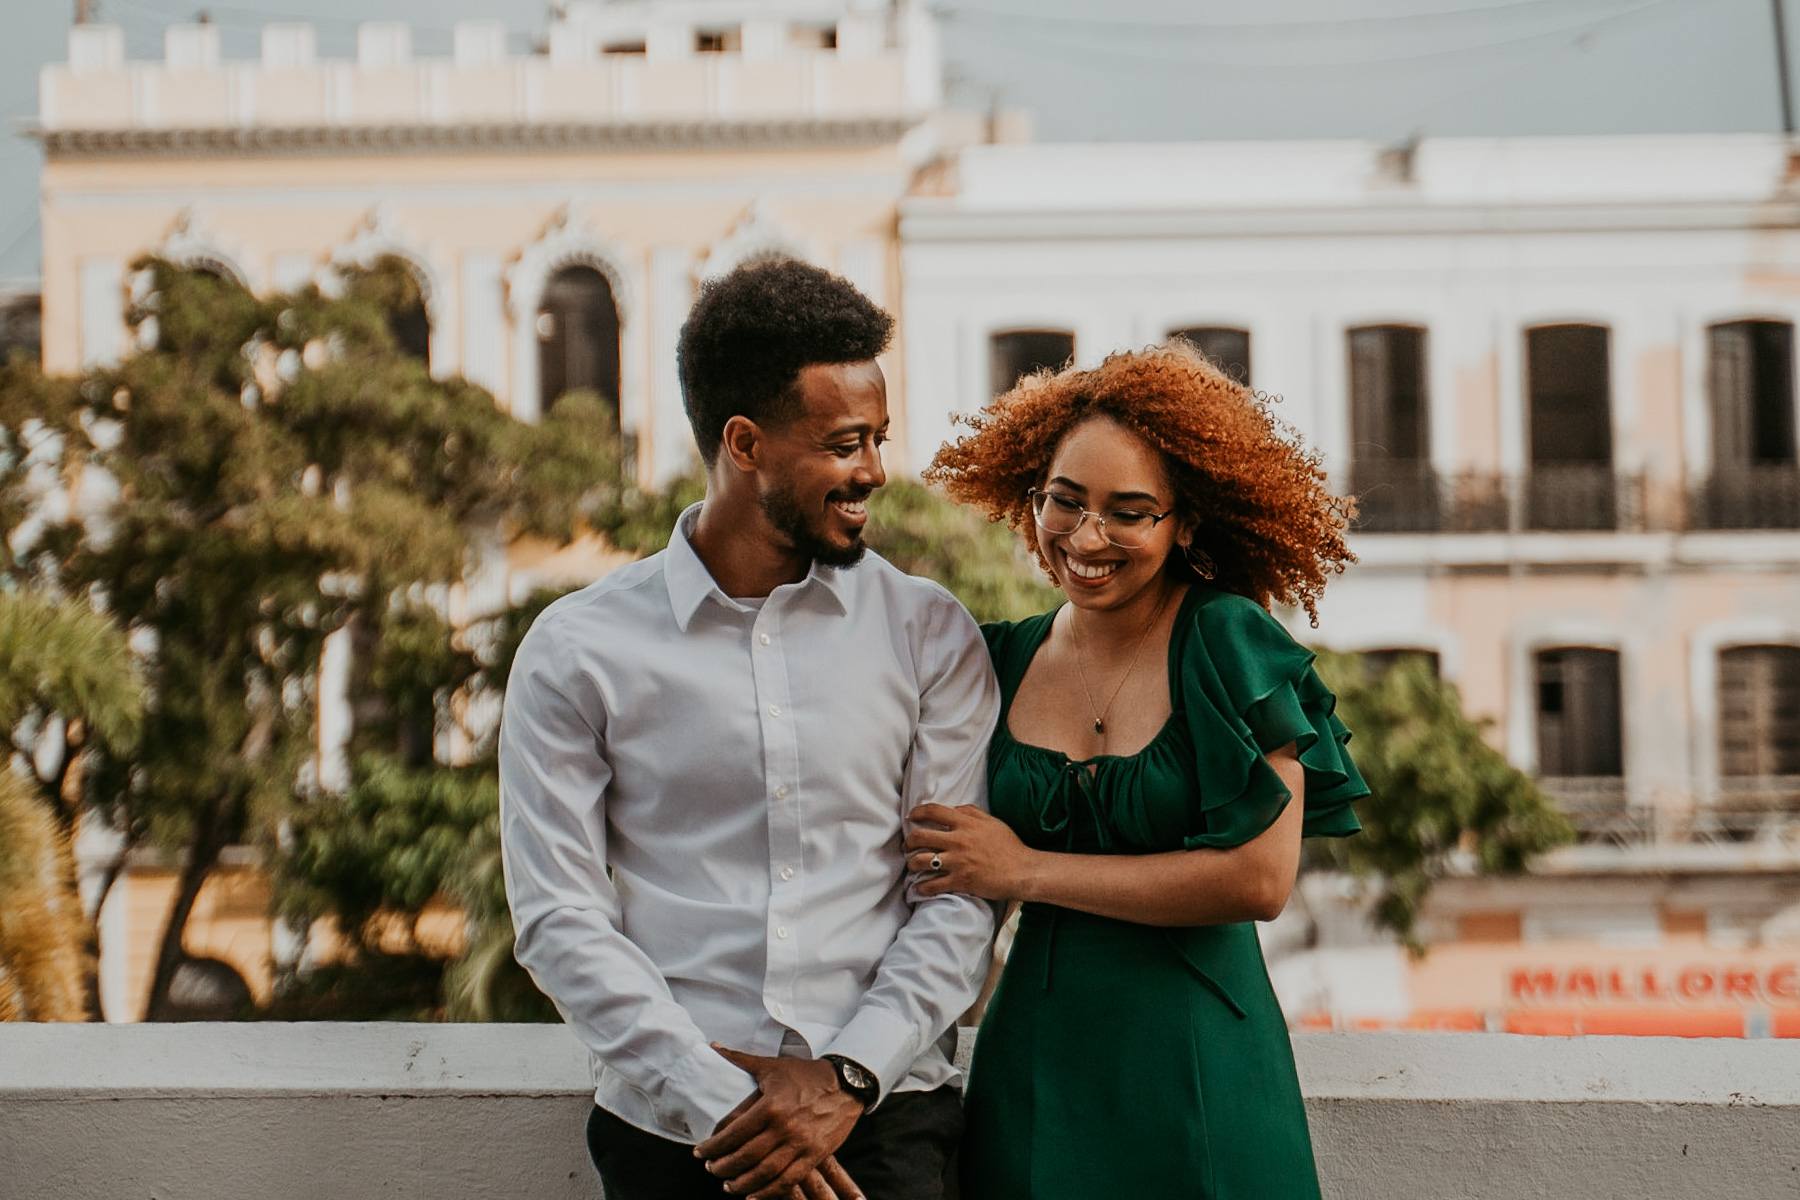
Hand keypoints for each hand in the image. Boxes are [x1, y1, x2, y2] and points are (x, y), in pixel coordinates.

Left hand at [694, 1046, 865, 1198]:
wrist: (847, 1083)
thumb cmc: (806, 1074)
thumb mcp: (772, 1066)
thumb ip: (740, 1059)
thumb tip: (714, 1046)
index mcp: (770, 1106)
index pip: (733, 1134)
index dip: (713, 1147)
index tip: (700, 1153)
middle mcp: (784, 1127)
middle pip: (745, 1157)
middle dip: (723, 1167)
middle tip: (711, 1169)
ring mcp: (801, 1143)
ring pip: (764, 1173)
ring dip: (742, 1183)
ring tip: (729, 1185)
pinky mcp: (815, 1155)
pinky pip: (788, 1180)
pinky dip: (769, 1192)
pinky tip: (754, 1195)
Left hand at [904, 802, 1039, 901]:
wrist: (1022, 871)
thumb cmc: (1010, 846)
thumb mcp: (992, 822)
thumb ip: (971, 812)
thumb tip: (953, 809)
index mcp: (966, 823)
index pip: (933, 811)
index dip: (917, 812)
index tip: (911, 817)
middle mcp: (958, 841)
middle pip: (920, 836)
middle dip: (908, 841)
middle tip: (907, 846)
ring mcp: (958, 862)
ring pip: (921, 861)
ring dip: (912, 863)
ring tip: (912, 865)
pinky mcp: (960, 881)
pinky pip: (932, 885)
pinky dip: (922, 887)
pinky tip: (919, 888)